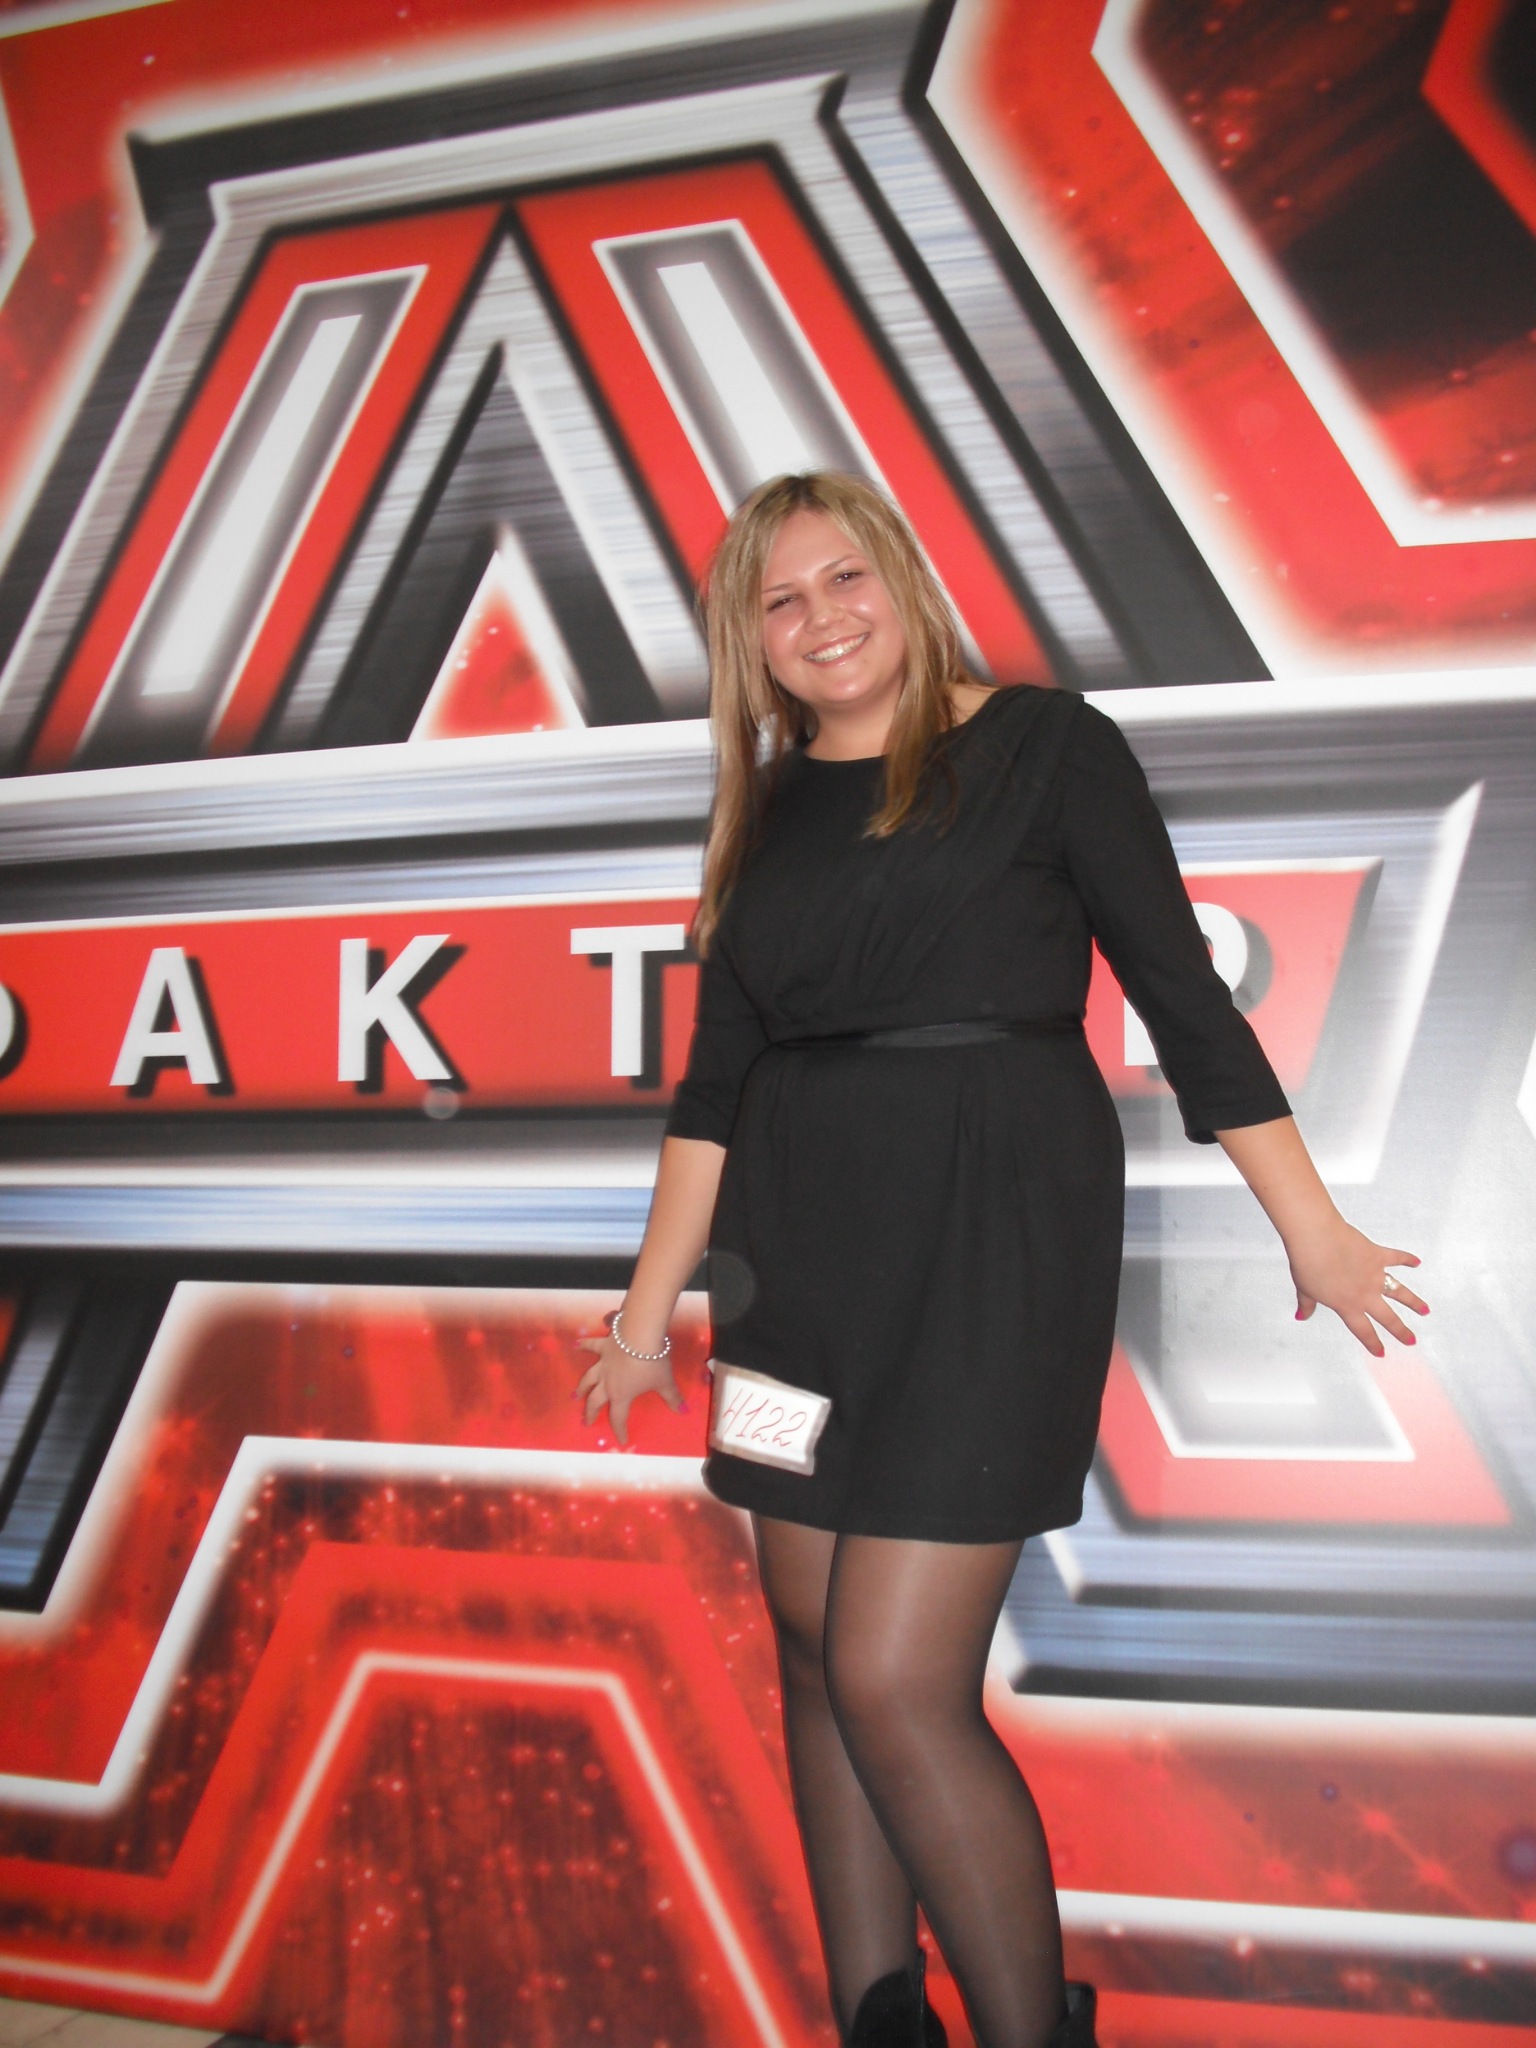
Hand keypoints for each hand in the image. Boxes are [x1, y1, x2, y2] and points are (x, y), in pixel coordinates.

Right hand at [575, 1319, 684, 1445]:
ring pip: (588, 1378)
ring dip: (582, 1387)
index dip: (619, 1430)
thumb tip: (684, 1412)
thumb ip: (672, 1397)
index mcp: (622, 1394)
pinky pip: (591, 1346)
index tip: (621, 1440)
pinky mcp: (603, 1346)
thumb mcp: (665, 1381)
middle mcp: (608, 1382)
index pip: (618, 1417)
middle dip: (590, 1413)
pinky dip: (583, 1345)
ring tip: (575, 1395)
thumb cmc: (652, 1362)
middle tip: (586, 1422)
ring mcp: (603, 1364)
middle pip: (595, 1401)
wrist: (640, 1334)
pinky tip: (575, 1345)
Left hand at [1289, 1220, 1427, 1355]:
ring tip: (1425, 1311)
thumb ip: (1307, 1305)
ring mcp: (1374, 1275)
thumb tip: (1301, 1316)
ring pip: (1399, 1292)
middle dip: (1401, 1330)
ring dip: (1413, 1302)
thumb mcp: (1305, 1289)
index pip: (1363, 1330)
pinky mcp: (1377, 1255)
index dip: (1372, 1342)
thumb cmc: (1307, 1264)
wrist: (1316, 1237)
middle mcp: (1365, 1294)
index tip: (1382, 1352)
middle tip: (1412, 1340)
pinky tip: (1417, 1262)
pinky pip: (1396, 1258)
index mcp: (1347, 1305)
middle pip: (1388, 1317)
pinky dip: (1407, 1259)